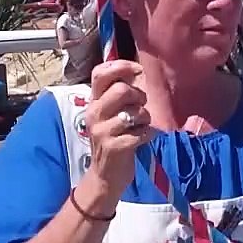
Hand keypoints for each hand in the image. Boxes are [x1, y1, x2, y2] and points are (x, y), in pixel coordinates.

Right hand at [81, 60, 153, 207]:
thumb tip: (137, 71)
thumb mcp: (111, 114)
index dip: (121, 66)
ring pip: (134, 112)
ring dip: (145, 118)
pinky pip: (141, 132)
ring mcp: (101, 131)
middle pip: (121, 90)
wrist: (105, 175)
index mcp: (93, 101)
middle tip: (140, 107)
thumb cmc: (114, 139)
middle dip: (138, 96)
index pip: (100, 73)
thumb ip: (120, 94)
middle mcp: (94, 113)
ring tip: (140, 126)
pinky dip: (148, 134)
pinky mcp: (114, 147)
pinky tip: (143, 139)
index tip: (138, 71)